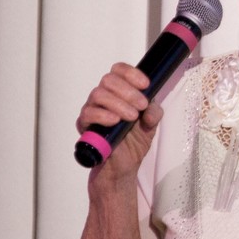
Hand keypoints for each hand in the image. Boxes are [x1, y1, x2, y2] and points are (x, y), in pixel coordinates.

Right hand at [76, 62, 162, 183]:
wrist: (122, 167)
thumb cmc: (134, 142)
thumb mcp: (151, 127)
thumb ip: (154, 114)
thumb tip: (150, 110)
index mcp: (120, 92)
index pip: (119, 70)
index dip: (131, 73)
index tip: (145, 85)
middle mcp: (104, 97)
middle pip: (108, 79)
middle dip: (128, 91)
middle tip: (141, 106)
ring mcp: (92, 109)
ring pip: (98, 93)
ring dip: (118, 103)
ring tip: (131, 117)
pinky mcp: (85, 125)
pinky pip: (88, 113)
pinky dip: (103, 114)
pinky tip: (115, 121)